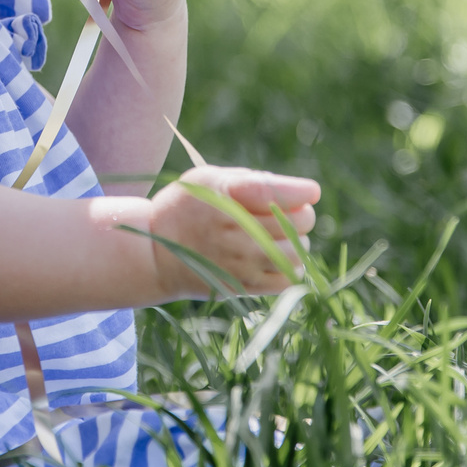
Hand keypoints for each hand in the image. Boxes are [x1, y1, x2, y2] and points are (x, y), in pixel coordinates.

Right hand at [145, 165, 319, 298]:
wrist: (155, 254)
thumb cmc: (186, 208)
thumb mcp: (206, 179)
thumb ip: (247, 180)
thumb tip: (293, 192)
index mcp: (224, 197)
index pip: (274, 192)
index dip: (300, 191)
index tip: (311, 191)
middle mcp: (233, 232)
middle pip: (295, 222)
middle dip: (301, 214)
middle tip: (292, 213)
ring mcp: (239, 262)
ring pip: (296, 252)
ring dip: (298, 242)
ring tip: (284, 237)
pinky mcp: (242, 286)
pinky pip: (286, 280)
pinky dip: (291, 267)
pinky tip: (279, 257)